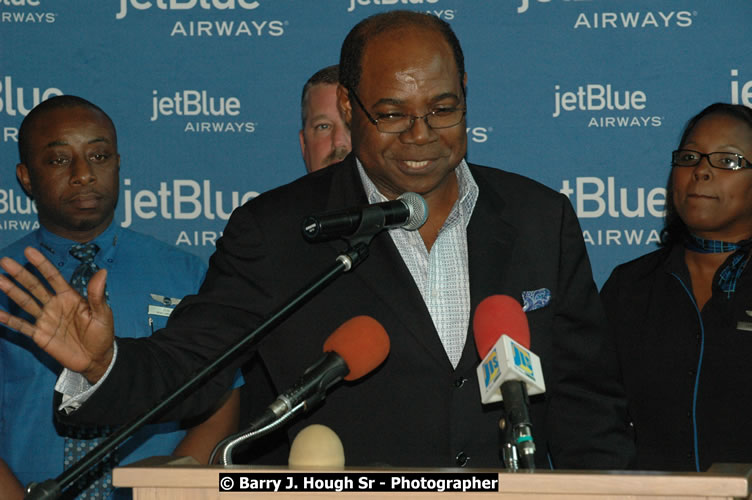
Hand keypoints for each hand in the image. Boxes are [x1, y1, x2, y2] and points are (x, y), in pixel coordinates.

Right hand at [0, 246, 113, 382]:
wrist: (96, 358)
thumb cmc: (102, 333)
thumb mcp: (102, 314)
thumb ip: (97, 295)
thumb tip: (103, 271)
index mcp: (70, 296)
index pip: (53, 277)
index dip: (42, 264)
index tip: (29, 251)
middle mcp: (54, 304)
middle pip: (35, 286)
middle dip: (20, 274)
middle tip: (5, 261)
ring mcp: (45, 319)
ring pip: (25, 302)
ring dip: (11, 291)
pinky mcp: (40, 335)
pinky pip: (22, 326)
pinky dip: (9, 320)